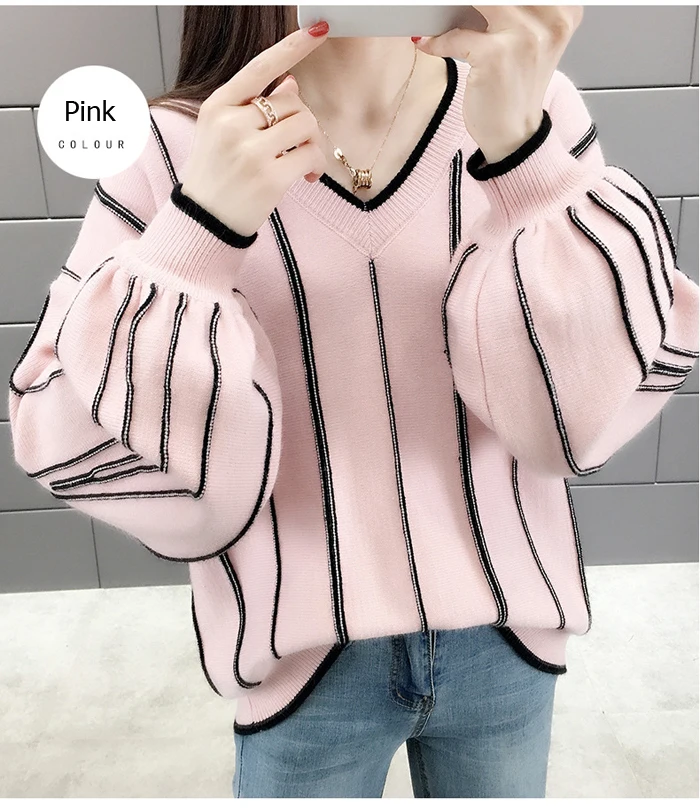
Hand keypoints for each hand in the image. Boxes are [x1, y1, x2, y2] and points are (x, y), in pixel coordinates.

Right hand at [180, 23, 329, 237]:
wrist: (204, 222)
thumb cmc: (215, 178)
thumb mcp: (222, 135)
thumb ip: (253, 108)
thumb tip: (290, 83)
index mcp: (217, 107)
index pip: (260, 67)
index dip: (292, 47)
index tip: (319, 29)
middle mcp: (231, 124)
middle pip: (292, 101)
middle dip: (303, 122)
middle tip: (300, 146)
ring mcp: (250, 151)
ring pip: (306, 124)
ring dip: (313, 143)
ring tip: (304, 162)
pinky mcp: (269, 177)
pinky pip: (310, 155)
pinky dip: (316, 165)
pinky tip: (307, 177)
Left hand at [413, 6, 583, 163]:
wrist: (515, 136)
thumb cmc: (517, 93)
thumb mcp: (529, 43)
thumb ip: (515, 13)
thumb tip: (471, 2)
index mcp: (564, 14)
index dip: (493, 0)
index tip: (475, 5)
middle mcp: (550, 22)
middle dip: (471, 3)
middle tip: (453, 7)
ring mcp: (524, 38)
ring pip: (479, 2)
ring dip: (451, 10)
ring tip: (442, 20)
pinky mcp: (496, 56)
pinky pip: (457, 36)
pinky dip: (438, 41)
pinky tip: (431, 45)